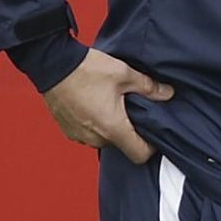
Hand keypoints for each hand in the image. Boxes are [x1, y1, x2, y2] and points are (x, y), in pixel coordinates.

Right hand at [42, 48, 173, 163]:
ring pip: (104, 139)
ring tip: (112, 103)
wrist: (53, 64)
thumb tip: (167, 93)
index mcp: (112, 128)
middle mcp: (94, 138)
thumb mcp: (125, 74)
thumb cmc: (86, 70)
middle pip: (122, 145)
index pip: (139, 155)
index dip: (150, 147)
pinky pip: (88, 134)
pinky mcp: (68, 130)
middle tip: (132, 108)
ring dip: (110, 127)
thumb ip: (148, 87)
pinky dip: (95, 124)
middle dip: (129, 130)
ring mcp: (79, 136)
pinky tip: (96, 104)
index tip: (152, 133)